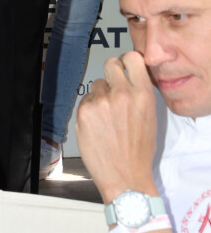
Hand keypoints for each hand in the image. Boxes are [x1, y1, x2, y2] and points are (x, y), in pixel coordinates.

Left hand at [75, 51, 158, 204]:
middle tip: (112, 87)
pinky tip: (97, 126)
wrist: (125, 177)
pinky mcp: (85, 110)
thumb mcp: (150, 117)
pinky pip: (86, 100)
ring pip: (96, 85)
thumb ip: (139, 94)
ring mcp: (101, 101)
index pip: (132, 58)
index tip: (125, 67)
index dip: (127, 62)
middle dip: (111, 73)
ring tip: (106, 117)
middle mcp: (122, 93)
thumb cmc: (139, 150)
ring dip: (100, 96)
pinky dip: (90, 110)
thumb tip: (129, 76)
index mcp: (143, 94)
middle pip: (111, 63)